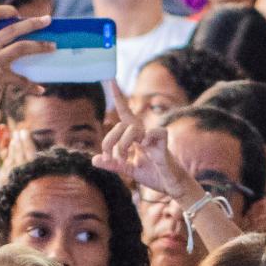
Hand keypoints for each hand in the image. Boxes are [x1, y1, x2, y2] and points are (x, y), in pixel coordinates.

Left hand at [96, 87, 199, 209]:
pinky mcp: (164, 144)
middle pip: (121, 124)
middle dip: (110, 140)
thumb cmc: (154, 175)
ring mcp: (154, 138)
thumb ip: (112, 165)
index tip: (110, 79)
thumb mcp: (129, 171)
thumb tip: (94, 160)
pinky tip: (145, 149)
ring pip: (133, 129)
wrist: (172, 187)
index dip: (118, 97)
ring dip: (123, 145)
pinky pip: (155, 132)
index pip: (126, 113)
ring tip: (123, 160)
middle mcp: (144, 134)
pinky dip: (147, 139)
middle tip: (109, 157)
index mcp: (136, 137)